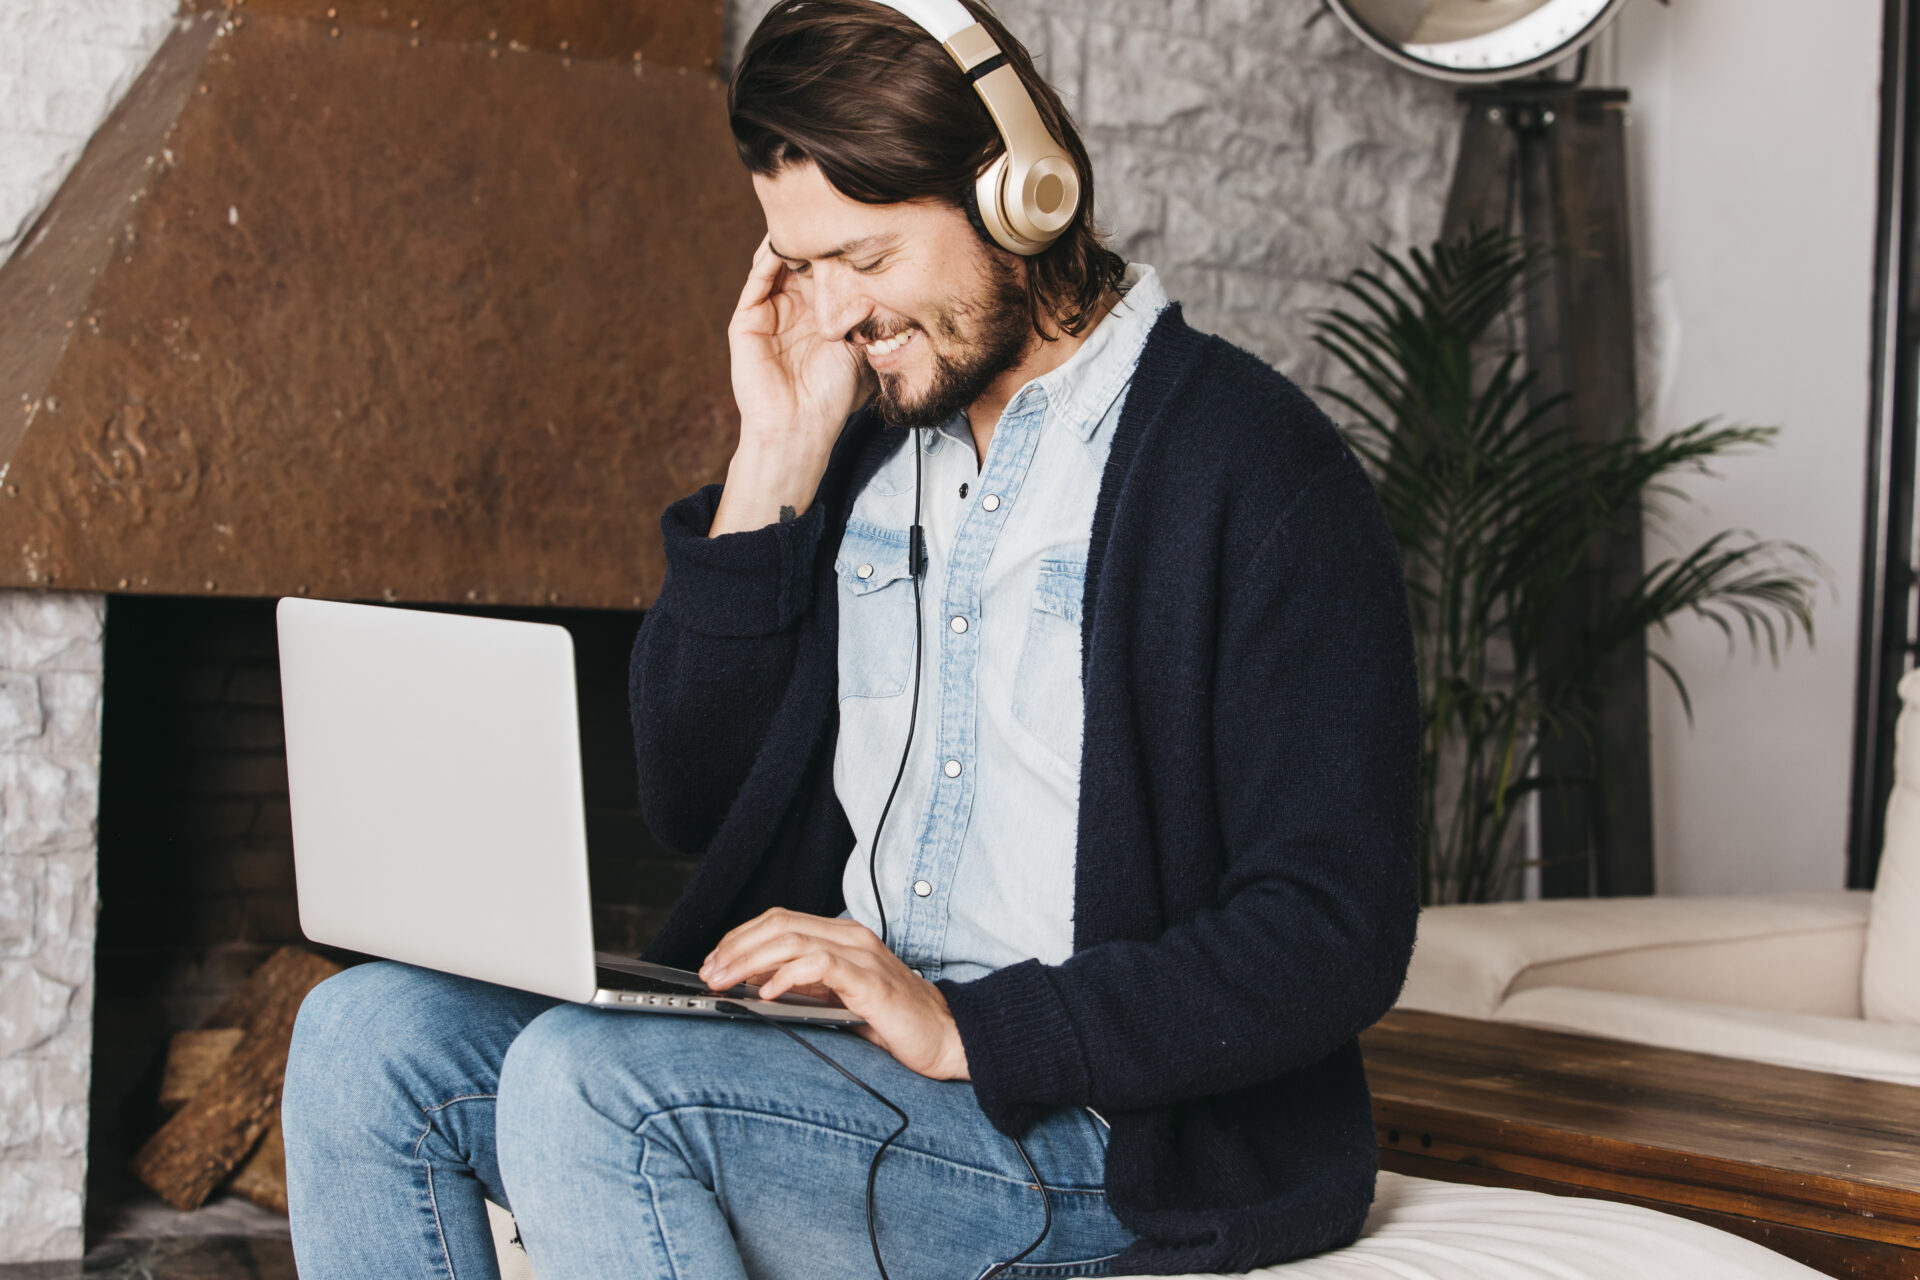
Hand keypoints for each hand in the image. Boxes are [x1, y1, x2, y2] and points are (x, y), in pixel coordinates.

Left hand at [699, 908, 969, 1079]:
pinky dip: (787, 975)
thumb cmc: (895, 1023)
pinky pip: (820, 965)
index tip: (713, 962)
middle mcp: (851, 937)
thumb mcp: (838, 999)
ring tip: (727, 981)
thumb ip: (804, 985)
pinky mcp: (870, 980)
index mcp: (843, 937)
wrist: (947, 1038)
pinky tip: (767, 992)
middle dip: (736, 947)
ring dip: (750, 960)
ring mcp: (862, 955)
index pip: (780, 921)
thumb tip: (755, 983)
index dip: (740, 938)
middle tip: (709, 973)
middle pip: (779, 924)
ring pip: (792, 939)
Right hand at [728, 234, 870, 452]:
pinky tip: (785, 243)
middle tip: (827, 210)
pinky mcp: (746, 322)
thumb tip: (880, 271)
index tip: (853, 224)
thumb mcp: (856, 344)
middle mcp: (791, 311)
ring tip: (805, 218)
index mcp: (817, 317)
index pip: (823, 272)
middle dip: (813, 238)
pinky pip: (756, 282)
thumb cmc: (832, 396)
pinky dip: (769, 260)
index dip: (835, 249)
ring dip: (791, 243)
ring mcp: (767, 314)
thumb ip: (862, 310)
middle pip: (799, 262)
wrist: (801, 428)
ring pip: (776, 266)